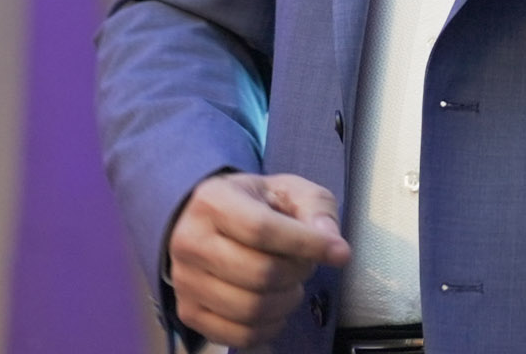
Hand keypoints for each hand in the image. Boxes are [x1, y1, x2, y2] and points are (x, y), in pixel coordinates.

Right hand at [165, 172, 349, 348]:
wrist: (204, 220)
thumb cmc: (251, 204)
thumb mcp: (286, 189)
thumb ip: (314, 207)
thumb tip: (329, 240)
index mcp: (213, 202)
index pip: (262, 229)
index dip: (306, 244)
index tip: (339, 252)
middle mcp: (190, 242)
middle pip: (259, 273)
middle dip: (297, 273)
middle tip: (305, 264)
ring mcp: (185, 281)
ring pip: (250, 308)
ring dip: (286, 301)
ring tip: (291, 284)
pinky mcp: (188, 311)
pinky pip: (238, 335)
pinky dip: (270, 327)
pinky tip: (277, 307)